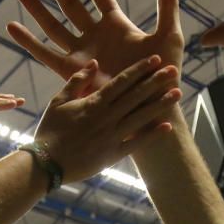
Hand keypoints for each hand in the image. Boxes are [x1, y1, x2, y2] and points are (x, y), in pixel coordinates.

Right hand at [8, 0, 183, 84]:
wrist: (151, 105)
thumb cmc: (163, 74)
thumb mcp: (169, 37)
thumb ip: (167, 8)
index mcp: (118, 25)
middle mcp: (96, 36)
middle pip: (71, 4)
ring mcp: (83, 53)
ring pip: (54, 26)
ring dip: (37, 10)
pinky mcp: (71, 72)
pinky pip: (45, 53)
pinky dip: (28, 41)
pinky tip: (12, 26)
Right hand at [32, 57, 181, 183]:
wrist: (46, 164)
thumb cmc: (50, 130)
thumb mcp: (58, 101)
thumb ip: (77, 81)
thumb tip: (94, 63)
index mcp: (93, 103)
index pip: (121, 82)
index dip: (139, 69)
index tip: (155, 59)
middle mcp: (106, 117)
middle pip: (136, 96)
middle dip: (156, 82)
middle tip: (174, 70)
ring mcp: (111, 137)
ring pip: (141, 117)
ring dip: (160, 104)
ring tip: (177, 93)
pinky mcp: (113, 154)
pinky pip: (136, 143)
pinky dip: (152, 135)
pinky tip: (168, 126)